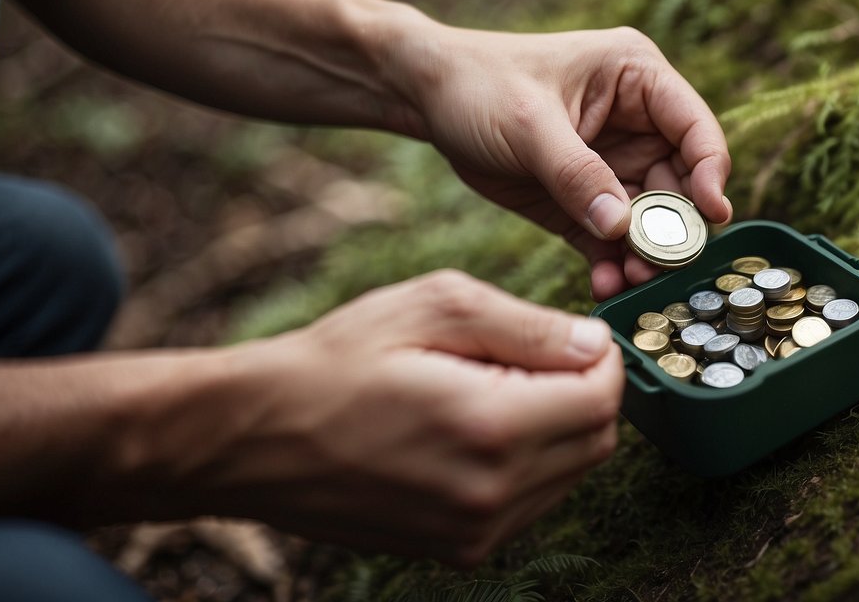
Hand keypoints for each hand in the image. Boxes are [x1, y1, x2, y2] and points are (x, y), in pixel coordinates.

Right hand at [187, 271, 622, 566]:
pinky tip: (477, 428)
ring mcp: (475, 532)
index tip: (576, 334)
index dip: (602, 358)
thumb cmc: (338, 360)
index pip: (601, 398)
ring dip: (558, 428)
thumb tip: (594, 344)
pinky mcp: (458, 551)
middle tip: (536, 355)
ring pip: (568, 474)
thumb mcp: (433, 307)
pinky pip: (530, 503)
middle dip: (585, 392)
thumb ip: (527, 326)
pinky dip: (528, 462)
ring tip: (493, 388)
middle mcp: (491, 493)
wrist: (256, 438)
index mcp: (491, 427)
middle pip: (596, 441)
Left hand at [403, 21, 731, 299]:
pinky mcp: (582, 201)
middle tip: (659, 264)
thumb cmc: (481, 85)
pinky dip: (610, 262)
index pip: (695, 127)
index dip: (711, 170)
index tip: (711, 214)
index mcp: (636, 78)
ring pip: (647, 219)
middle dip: (673, 227)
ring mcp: (611, 165)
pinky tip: (605, 284)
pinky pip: (609, 239)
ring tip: (631, 281)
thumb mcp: (529, 125)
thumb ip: (578, 175)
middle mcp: (636, 123)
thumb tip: (624, 227)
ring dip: (643, 253)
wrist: (427, 99)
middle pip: (679, 183)